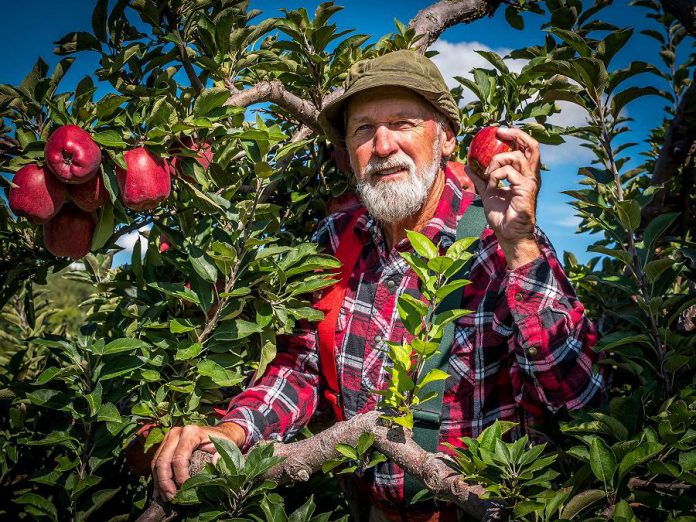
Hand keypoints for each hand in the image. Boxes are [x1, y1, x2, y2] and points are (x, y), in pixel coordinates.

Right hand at [151, 422, 245, 500]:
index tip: (184, 489)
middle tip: (171, 498)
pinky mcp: (165, 444)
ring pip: (156, 462)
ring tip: (166, 498)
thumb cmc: (222, 442)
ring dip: (159, 482)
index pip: (179, 458)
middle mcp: (176, 433)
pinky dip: (157, 478)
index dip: (180, 476)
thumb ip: (221, 455)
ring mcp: (169, 438)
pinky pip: (156, 462)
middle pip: (163, 460)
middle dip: (165, 482)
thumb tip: (215, 463)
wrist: (218, 433)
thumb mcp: (225, 447)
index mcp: (191, 433)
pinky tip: (161, 491)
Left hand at [466, 127, 541, 268]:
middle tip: (499, 133)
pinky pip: (509, 173)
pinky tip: (492, 186)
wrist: (507, 234)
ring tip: (488, 174)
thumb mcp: (487, 192)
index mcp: (524, 174)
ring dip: (497, 161)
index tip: (499, 133)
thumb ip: (480, 178)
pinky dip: (495, 176)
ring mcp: (529, 182)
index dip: (516, 136)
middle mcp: (530, 176)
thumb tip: (468, 165)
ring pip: (515, 157)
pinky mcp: (525, 190)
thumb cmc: (501, 215)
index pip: (527, 148)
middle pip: (531, 146)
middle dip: (516, 135)